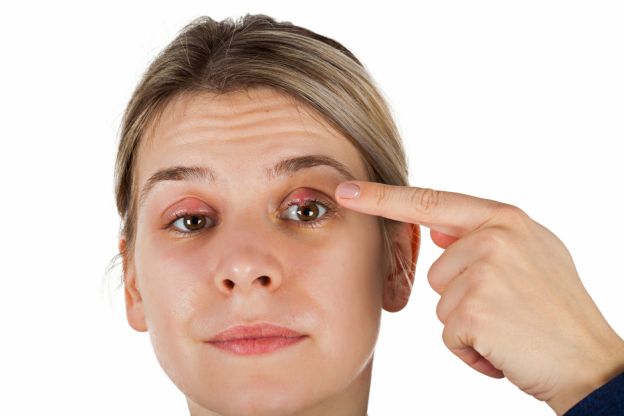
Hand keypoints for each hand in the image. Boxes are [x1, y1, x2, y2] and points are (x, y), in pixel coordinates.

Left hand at [335, 181, 623, 414]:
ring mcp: (483, 272)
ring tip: (508, 327)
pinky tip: (503, 348)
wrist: (590, 362)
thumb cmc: (558, 311)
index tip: (345, 191)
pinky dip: (470, 350)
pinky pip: (447, 334)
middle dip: (462, 297)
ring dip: (467, 324)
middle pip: (436, 270)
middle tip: (508, 309)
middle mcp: (493, 237)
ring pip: (439, 303)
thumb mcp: (533, 254)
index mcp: (504, 219)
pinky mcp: (473, 310)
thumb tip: (438, 231)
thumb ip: (484, 236)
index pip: (430, 202)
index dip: (383, 198)